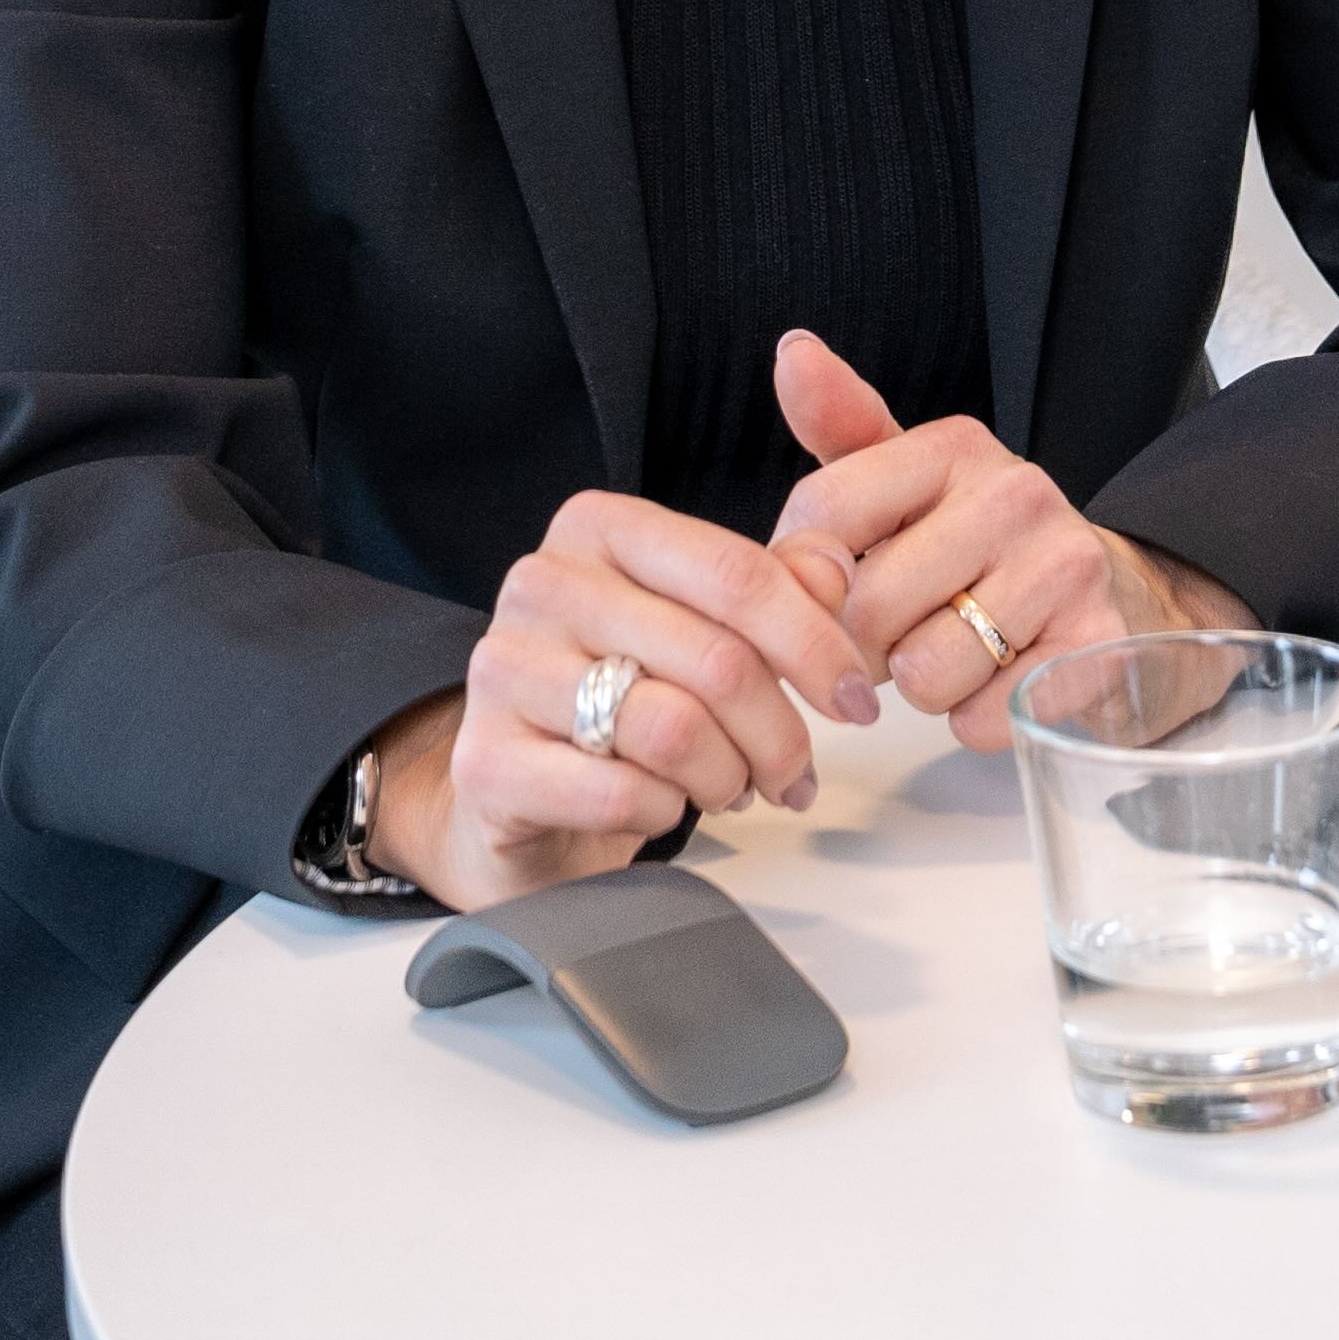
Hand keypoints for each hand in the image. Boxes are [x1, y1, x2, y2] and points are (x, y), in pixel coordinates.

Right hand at [365, 486, 879, 907]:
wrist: (520, 792)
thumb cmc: (623, 694)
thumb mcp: (705, 624)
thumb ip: (776, 583)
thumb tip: (833, 571)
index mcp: (600, 527)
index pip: (737, 574)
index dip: (817, 645)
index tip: (856, 701)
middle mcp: (542, 582)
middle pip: (716, 660)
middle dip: (780, 733)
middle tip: (796, 774)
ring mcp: (502, 669)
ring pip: (673, 729)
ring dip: (728, 776)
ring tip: (731, 788)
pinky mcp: (483, 760)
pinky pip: (618, 792)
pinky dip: (664, 812)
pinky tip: (662, 807)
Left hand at [764, 329, 1255, 751]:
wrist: (1119, 597)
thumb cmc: (986, 547)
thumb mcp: (913, 482)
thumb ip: (844, 428)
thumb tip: (793, 351)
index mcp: (956, 447)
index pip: (822, 514)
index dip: (804, 578)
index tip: (832, 589)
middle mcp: (1015, 494)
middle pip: (865, 609)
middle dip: (869, 644)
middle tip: (912, 626)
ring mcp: (1064, 568)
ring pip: (922, 674)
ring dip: (928, 686)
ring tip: (964, 649)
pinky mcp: (1094, 647)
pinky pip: (980, 718)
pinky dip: (978, 718)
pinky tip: (1006, 679)